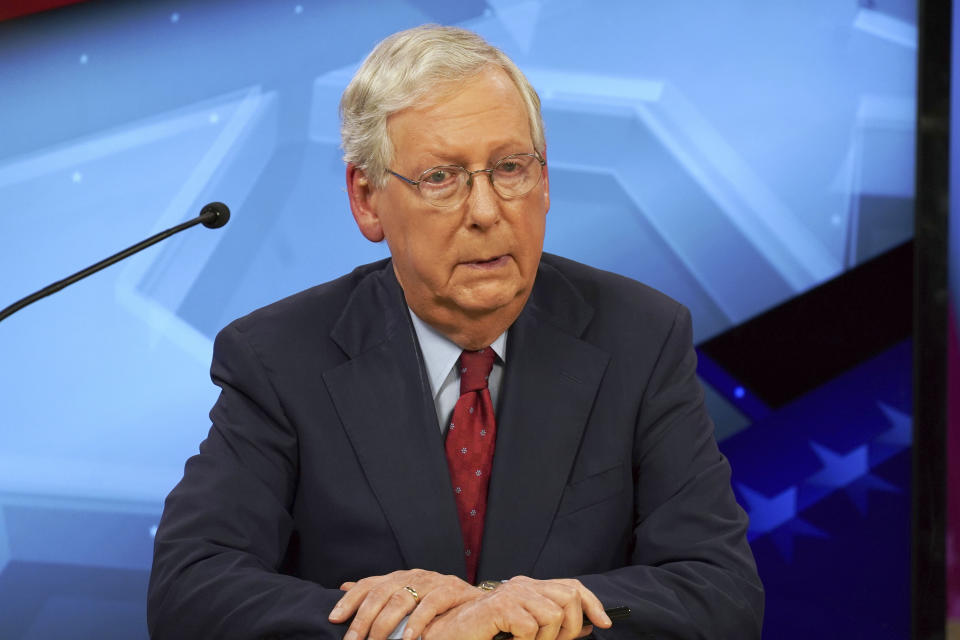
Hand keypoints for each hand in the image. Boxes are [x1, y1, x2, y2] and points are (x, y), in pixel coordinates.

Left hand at [328, 569, 480, 639]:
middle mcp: (414, 575)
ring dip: (385, 624)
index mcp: (401, 577)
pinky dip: (417, 623)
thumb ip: (380, 594)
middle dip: (363, 618)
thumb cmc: (440, 606)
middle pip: (381, 592)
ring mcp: (433, 581)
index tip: (333, 618)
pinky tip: (408, 639)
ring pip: (402, 599)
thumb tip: (345, 586)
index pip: (370, 584)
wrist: (482, 603)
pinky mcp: (451, 590)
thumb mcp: (407, 598)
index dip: (350, 600)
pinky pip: (430, 606)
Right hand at [419, 577, 610, 639]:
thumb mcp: (528, 631)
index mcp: (530, 587)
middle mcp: (522, 585)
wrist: (451, 637)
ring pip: (553, 616)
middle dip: (571, 627)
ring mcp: (511, 594)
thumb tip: (589, 625)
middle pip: (570, 597)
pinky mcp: (500, 607)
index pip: (571, 586)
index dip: (592, 603)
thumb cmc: (487, 636)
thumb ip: (554, 626)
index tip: (605, 623)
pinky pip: (530, 628)